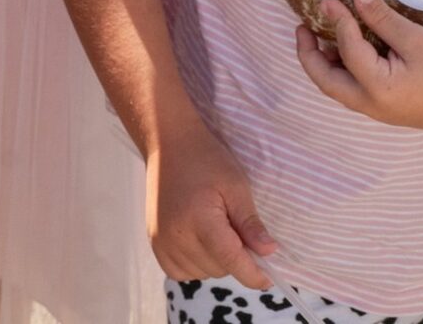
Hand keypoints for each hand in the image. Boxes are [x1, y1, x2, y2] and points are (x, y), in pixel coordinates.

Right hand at [149, 118, 277, 292]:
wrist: (169, 143)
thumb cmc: (206, 159)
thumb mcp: (236, 185)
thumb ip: (250, 223)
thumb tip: (268, 253)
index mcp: (199, 219)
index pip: (232, 261)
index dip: (254, 274)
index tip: (268, 279)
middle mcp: (176, 236)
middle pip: (219, 269)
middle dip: (234, 257)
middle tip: (234, 228)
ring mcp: (161, 242)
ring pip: (202, 273)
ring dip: (215, 262)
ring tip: (215, 230)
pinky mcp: (154, 243)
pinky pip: (181, 273)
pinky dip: (195, 265)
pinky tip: (199, 242)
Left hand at [295, 0, 422, 129]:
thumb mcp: (413, 39)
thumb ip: (381, 19)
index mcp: (377, 88)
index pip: (346, 49)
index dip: (337, 20)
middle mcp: (371, 105)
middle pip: (326, 82)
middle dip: (309, 55)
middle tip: (301, 28)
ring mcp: (378, 111)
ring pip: (339, 89)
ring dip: (324, 65)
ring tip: (319, 38)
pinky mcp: (387, 109)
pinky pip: (354, 92)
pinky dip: (342, 72)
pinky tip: (346, 53)